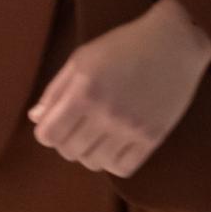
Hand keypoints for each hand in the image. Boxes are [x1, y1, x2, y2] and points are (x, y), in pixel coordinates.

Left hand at [28, 0, 210, 177]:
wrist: (174, 43)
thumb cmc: (124, 45)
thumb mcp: (83, 57)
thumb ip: (57, 89)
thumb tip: (36, 118)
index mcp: (84, 90)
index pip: (49, 135)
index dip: (47, 131)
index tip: (56, 123)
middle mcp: (105, 113)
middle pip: (69, 152)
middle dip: (67, 141)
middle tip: (79, 125)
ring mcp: (130, 128)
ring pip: (94, 163)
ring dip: (90, 151)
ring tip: (99, 133)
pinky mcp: (152, 138)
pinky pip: (122, 169)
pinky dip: (114, 160)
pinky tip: (117, 143)